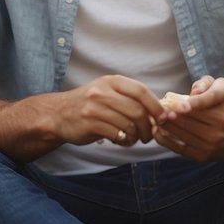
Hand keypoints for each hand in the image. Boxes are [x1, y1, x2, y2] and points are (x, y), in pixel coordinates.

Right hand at [53, 75, 169, 146]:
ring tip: (134, 139)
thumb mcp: (108, 92)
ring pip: (128, 125)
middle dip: (148, 127)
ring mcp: (95, 108)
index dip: (156, 106)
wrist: (58, 114)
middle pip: (137, 111)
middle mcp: (103, 92)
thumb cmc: (90, 104)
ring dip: (136, 136)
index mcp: (112, 81)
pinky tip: (122, 141)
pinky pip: (116, 135)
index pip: (141, 91)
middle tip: (149, 136)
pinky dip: (124, 141)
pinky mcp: (89, 124)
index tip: (164, 118)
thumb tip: (161, 112)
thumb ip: (131, 99)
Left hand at [152, 76, 223, 160]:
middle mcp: (223, 122)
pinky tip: (157, 131)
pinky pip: (180, 148)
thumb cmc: (222, 103)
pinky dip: (165, 140)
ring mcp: (214, 141)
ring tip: (156, 118)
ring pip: (184, 133)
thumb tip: (194, 93)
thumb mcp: (218, 86)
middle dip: (171, 114)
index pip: (208, 100)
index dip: (193, 104)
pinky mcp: (205, 155)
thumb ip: (204, 83)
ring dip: (166, 126)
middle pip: (191, 119)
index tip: (177, 105)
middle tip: (158, 110)